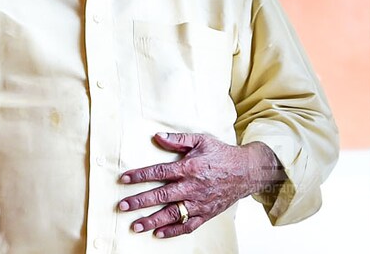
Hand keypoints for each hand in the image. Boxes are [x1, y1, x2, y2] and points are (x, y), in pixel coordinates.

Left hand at [117, 132, 284, 237]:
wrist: (247, 171)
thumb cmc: (222, 154)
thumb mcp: (201, 140)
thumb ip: (178, 139)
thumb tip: (157, 136)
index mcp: (189, 167)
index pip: (159, 172)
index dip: (140, 175)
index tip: (124, 179)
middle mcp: (192, 187)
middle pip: (161, 195)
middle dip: (140, 201)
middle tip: (123, 206)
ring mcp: (199, 202)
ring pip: (172, 214)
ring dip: (153, 221)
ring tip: (136, 225)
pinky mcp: (206, 213)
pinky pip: (188, 225)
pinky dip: (173, 231)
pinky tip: (159, 234)